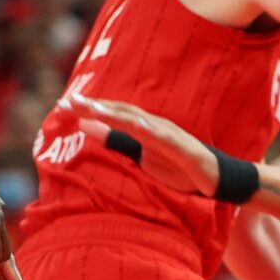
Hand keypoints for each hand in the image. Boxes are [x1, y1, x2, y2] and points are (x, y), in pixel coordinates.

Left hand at [58, 96, 220, 196]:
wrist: (218, 179)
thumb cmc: (180, 167)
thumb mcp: (141, 155)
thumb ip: (115, 141)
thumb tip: (85, 126)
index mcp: (145, 127)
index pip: (112, 113)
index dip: (88, 108)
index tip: (62, 104)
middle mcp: (156, 126)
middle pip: (122, 112)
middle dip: (95, 106)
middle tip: (68, 101)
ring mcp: (172, 136)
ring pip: (140, 122)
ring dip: (118, 114)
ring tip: (94, 109)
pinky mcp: (187, 150)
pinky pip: (168, 140)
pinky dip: (154, 131)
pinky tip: (140, 126)